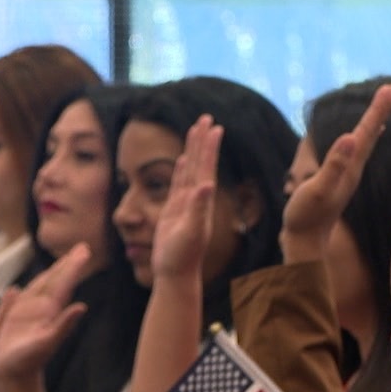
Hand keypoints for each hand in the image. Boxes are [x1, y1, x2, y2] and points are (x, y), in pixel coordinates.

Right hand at [0, 243, 91, 381]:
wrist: (14, 375)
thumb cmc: (29, 361)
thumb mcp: (47, 342)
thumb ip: (64, 325)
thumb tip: (82, 307)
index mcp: (52, 310)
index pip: (65, 282)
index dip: (74, 266)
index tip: (86, 250)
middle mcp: (44, 308)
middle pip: (57, 280)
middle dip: (69, 263)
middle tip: (83, 247)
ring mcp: (31, 311)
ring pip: (44, 285)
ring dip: (55, 271)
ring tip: (68, 258)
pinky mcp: (18, 317)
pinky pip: (27, 295)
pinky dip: (35, 284)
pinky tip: (42, 280)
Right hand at [151, 115, 222, 281]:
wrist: (176, 273)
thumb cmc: (182, 255)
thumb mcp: (190, 231)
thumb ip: (198, 208)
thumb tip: (206, 185)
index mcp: (201, 200)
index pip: (206, 167)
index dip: (209, 147)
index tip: (215, 126)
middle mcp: (196, 199)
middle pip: (200, 163)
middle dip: (202, 140)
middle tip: (207, 118)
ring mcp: (186, 203)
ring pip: (190, 169)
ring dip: (194, 150)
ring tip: (197, 131)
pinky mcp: (175, 210)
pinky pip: (178, 183)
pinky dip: (182, 169)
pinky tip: (184, 160)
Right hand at [281, 84, 390, 261]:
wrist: (306, 241)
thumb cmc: (307, 216)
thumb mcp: (318, 189)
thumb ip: (334, 166)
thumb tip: (350, 138)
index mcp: (351, 166)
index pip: (368, 130)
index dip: (380, 108)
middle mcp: (354, 168)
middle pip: (372, 132)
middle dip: (381, 108)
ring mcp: (348, 174)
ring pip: (366, 140)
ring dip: (374, 119)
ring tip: (383, 103)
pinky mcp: (341, 178)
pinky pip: (356, 151)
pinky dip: (363, 137)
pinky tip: (364, 136)